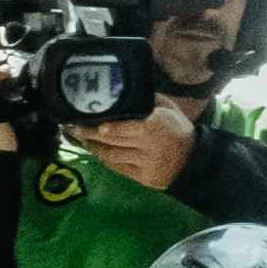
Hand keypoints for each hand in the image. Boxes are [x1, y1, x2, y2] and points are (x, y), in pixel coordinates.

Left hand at [71, 89, 205, 188]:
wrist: (192, 161)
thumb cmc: (177, 129)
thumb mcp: (168, 109)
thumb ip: (147, 100)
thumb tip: (122, 89)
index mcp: (156, 126)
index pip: (129, 127)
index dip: (111, 128)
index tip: (95, 124)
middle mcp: (149, 146)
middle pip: (114, 141)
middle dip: (91, 134)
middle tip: (73, 127)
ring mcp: (145, 164)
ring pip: (112, 156)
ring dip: (94, 147)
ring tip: (79, 138)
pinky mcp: (142, 178)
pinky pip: (118, 168)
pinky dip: (105, 159)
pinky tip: (96, 150)